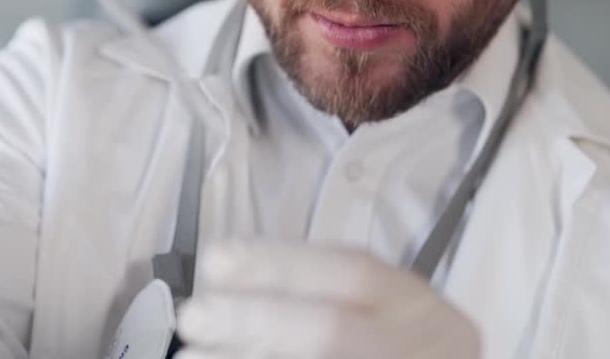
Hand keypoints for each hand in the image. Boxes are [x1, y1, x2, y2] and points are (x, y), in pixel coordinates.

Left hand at [176, 243, 480, 358]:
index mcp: (414, 304)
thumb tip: (226, 275)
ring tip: (192, 358)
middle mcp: (417, 344)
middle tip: (193, 316)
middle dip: (255, 319)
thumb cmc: (397, 344)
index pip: (353, 273)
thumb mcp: (385, 310)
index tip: (216, 260)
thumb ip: (320, 293)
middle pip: (330, 330)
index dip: (281, 263)